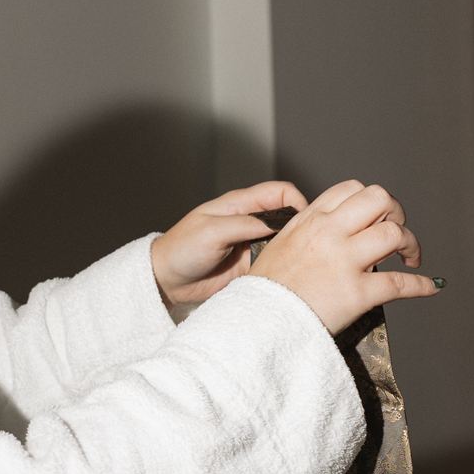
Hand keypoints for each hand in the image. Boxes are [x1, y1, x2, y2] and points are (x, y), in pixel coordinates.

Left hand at [150, 181, 306, 306]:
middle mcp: (252, 222)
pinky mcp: (253, 265)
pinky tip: (284, 275)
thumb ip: (245, 225)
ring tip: (296, 263)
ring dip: (293, 250)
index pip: (281, 192)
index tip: (302, 222)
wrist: (168, 280)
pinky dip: (284, 268)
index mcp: (242, 204)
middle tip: (304, 246)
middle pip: (289, 217)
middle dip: (301, 228)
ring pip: (286, 242)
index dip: (297, 202)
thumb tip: (278, 223)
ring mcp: (253, 244)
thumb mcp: (211, 232)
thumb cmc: (182, 249)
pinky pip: (277, 263)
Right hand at [251, 180, 439, 333]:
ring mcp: (345, 262)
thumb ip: (307, 231)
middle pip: (379, 199)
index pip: (351, 190)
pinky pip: (400, 283)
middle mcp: (330, 234)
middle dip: (395, 212)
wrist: (258, 323)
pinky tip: (429, 286)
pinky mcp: (358, 293)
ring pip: (394, 234)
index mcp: (311, 220)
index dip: (371, 201)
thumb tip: (333, 228)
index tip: (376, 216)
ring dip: (410, 244)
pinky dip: (421, 284)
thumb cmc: (266, 290)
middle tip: (396, 230)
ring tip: (409, 257)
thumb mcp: (280, 245)